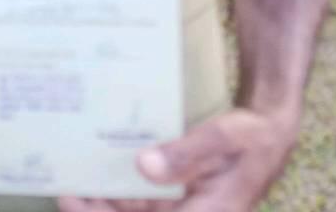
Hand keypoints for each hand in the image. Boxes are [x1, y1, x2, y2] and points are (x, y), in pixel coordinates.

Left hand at [57, 108, 296, 211]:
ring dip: (106, 206)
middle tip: (65, 194)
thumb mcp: (221, 140)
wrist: (270, 131)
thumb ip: (185, 156)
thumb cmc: (250, 137)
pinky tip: (98, 178)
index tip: (79, 205)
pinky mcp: (179, 203)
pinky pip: (144, 205)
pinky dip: (121, 195)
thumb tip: (144, 167)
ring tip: (71, 185)